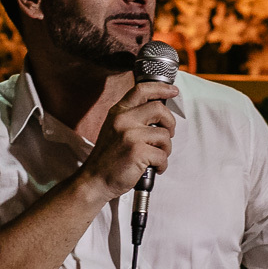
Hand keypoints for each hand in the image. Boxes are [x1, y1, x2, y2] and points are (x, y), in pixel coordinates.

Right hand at [80, 80, 177, 201]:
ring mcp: (130, 135)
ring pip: (165, 135)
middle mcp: (123, 120)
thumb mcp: (114, 129)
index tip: (173, 91)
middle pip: (159, 109)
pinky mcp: (138, 151)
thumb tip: (158, 115)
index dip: (161, 89)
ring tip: (154, 157)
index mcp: (118, 112)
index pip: (141, 90)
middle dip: (170, 123)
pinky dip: (162, 165)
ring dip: (165, 149)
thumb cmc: (107, 159)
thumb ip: (132, 118)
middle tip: (167, 134)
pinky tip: (153, 168)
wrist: (94, 180)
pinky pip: (163, 155)